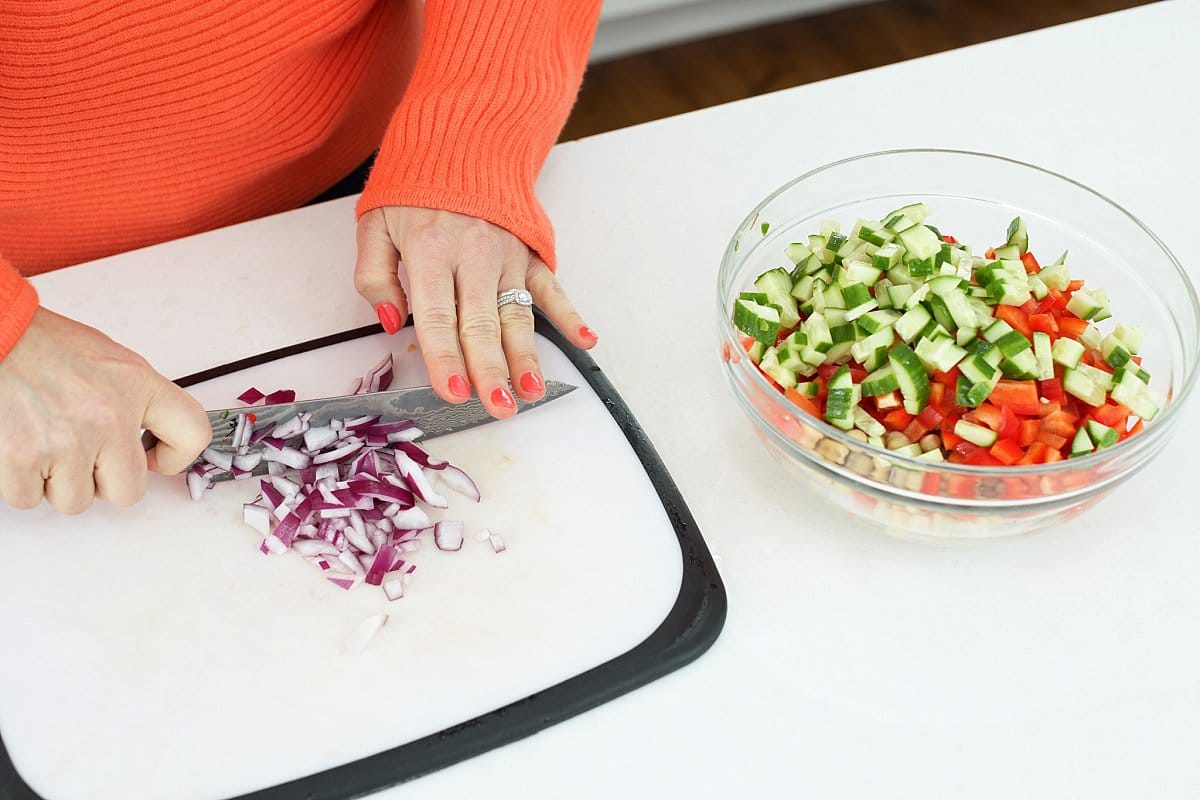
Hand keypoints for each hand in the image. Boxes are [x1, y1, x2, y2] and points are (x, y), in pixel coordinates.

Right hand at [0, 308, 211, 513]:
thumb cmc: (41, 344)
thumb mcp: (108, 360)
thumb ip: (135, 399)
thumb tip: (149, 440)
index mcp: (136, 385)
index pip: (193, 433)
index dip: (175, 457)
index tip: (155, 458)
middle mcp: (108, 415)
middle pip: (128, 491)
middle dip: (104, 482)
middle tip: (84, 457)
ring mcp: (66, 440)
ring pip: (75, 501)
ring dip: (57, 482)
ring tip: (45, 443)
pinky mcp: (22, 458)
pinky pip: (29, 499)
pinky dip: (21, 483)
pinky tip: (20, 448)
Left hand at [354, 207, 597, 417]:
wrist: (460, 141)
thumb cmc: (414, 191)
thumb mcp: (375, 226)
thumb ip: (375, 277)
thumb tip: (390, 323)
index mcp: (430, 251)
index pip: (437, 316)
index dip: (445, 358)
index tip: (453, 391)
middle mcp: (473, 255)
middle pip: (482, 323)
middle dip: (491, 370)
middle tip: (498, 406)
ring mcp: (507, 255)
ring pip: (517, 314)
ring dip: (527, 356)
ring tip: (531, 391)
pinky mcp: (530, 252)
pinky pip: (551, 287)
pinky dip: (571, 314)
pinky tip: (585, 340)